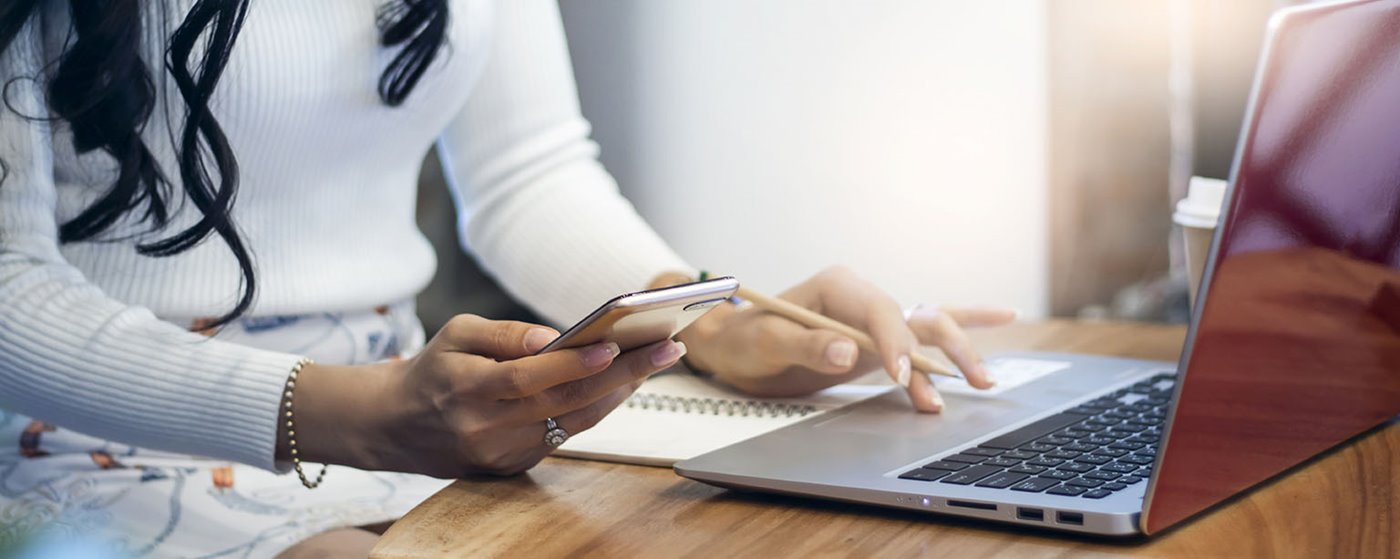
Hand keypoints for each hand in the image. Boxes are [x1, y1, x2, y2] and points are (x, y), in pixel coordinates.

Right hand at [286, 314, 685, 477]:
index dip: (573, 364)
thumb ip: (503, 333)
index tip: (615, 346)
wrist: (398, 425)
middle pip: (564, 401)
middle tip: (666, 348)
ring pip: (573, 423)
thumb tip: (551, 337)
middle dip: (622, 374)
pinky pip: (565, 435)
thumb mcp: (455, 333)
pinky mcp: (514, 467)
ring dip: (620, 392)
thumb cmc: (435, 369)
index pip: (528, 377)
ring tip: (656, 361)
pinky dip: (597, 408)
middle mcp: (486, 427)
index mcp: (467, 388)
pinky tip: (624, 383)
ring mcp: (502, 453)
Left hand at [673, 267, 1016, 412]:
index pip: (880, 312)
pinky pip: (924, 332)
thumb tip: (845, 350)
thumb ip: (804, 345)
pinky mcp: (879, 340)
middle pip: (915, 316)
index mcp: (837, 286)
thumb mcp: (765, 343)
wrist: (735, 346)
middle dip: (947, 347)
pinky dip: (961, 328)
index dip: (896, 344)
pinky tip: (1002, 317)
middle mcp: (862, 296)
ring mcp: (874, 318)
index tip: (902, 378)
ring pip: (928, 327)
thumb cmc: (745, 340)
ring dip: (957, 353)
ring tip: (982, 383)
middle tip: (966, 381)